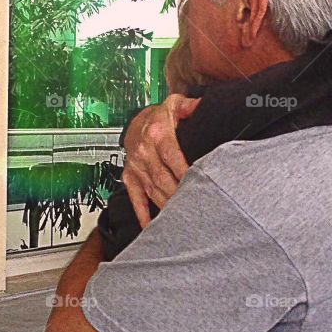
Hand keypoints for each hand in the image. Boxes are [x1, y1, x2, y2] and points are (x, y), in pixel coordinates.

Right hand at [122, 94, 200, 227]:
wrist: (134, 123)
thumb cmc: (159, 117)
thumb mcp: (174, 104)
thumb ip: (189, 105)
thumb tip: (201, 106)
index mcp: (157, 135)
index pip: (174, 158)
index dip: (186, 173)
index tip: (199, 185)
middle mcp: (144, 153)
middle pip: (164, 179)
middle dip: (179, 195)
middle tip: (195, 208)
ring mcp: (136, 168)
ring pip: (153, 191)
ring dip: (167, 206)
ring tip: (182, 219)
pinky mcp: (130, 178)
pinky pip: (136, 199)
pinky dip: (143, 215)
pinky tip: (152, 227)